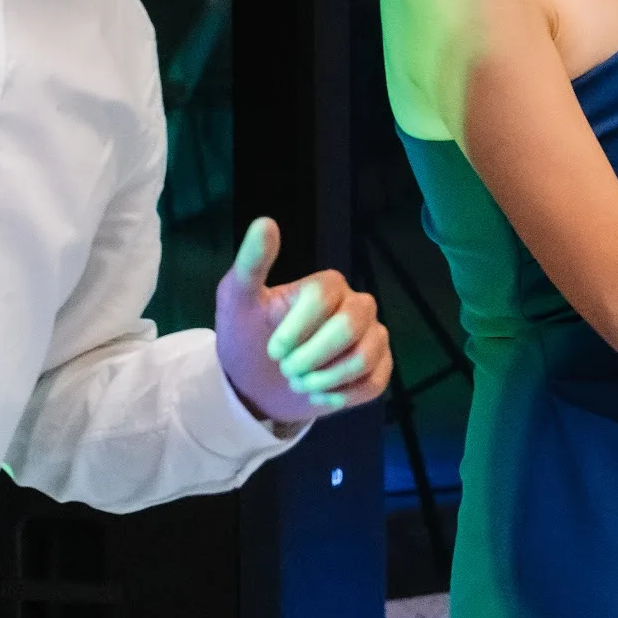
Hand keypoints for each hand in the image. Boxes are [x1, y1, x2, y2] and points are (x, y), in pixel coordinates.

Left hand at [216, 217, 393, 423]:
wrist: (254, 385)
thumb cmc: (248, 337)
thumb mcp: (237, 301)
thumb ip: (252, 263)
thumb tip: (265, 222)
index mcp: (328, 286)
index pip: (326, 295)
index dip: (297, 326)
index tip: (274, 348)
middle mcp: (358, 307)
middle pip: (351, 325)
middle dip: (312, 356)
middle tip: (287, 369)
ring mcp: (373, 338)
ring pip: (365, 356)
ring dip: (324, 379)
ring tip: (301, 384)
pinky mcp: (379, 369)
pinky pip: (374, 382)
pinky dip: (341, 395)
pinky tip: (320, 395)